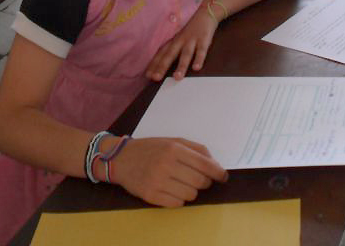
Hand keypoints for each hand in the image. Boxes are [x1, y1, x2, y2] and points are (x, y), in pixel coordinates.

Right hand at [109, 137, 226, 206]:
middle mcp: (166, 164)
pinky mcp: (151, 196)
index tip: (223, 177)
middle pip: (200, 182)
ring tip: (181, 183)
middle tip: (199, 179)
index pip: (205, 165)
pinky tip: (172, 190)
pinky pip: (177, 203)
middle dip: (205, 182)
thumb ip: (196, 149)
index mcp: (174, 149)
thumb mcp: (173, 141)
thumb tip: (216, 165)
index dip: (218, 173)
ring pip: (191, 194)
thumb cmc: (151, 148)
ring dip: (191, 191)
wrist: (121, 159)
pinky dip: (179, 199)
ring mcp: (157, 181)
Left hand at [146, 4, 217, 80]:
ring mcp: (192, 40)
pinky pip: (201, 50)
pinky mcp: (204, 40)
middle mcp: (180, 41)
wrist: (206, 13)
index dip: (154, 64)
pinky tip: (196, 68)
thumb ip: (172, 50)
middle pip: (170, 55)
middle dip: (162, 66)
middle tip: (155, 78)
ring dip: (181, 66)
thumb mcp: (179, 38)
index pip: (161, 54)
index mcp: (173, 42)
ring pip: (185, 54)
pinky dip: (199, 59)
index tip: (147, 76)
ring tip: (177, 78)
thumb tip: (163, 65)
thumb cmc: (191, 30)